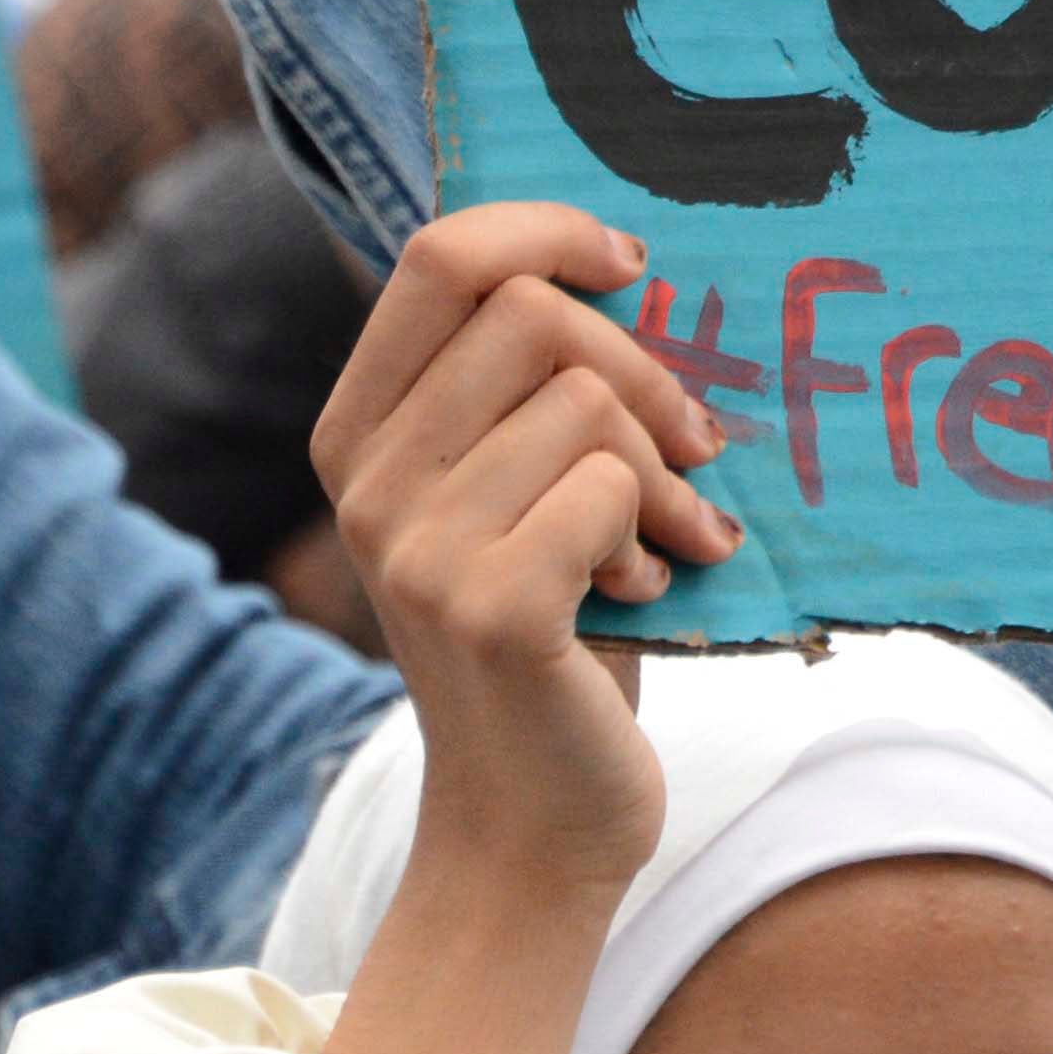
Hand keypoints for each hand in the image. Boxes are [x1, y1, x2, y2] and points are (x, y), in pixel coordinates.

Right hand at [307, 208, 744, 1053]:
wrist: (531, 824)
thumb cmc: (554, 634)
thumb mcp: (515, 494)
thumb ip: (527, 390)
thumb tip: (624, 260)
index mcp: (360, 432)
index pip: (442, 254)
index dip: (549, 229)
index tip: (632, 264)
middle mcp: (367, 480)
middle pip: (533, 312)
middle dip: (643, 369)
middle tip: (692, 447)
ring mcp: (414, 545)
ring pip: (587, 402)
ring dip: (666, 471)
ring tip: (671, 541)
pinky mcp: (488, 607)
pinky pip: (611, 485)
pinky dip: (660, 531)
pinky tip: (645, 592)